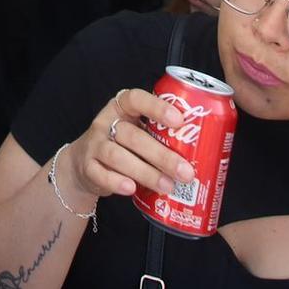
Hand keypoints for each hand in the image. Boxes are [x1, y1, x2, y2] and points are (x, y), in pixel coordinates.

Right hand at [64, 88, 195, 201]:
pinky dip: (117, 182)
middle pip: (132, 136)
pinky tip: (132, 189)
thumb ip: (158, 134)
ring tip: (167, 186)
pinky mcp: (87, 167)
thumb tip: (203, 151)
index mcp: (121, 107)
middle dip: (162, 155)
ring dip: (145, 172)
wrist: (84, 162)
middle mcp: (106, 122)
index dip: (157, 108)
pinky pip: (101, 174)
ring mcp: (94, 144)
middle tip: (186, 172)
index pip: (136, 99)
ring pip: (117, 156)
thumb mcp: (137, 130)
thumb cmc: (123, 145)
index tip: (179, 121)